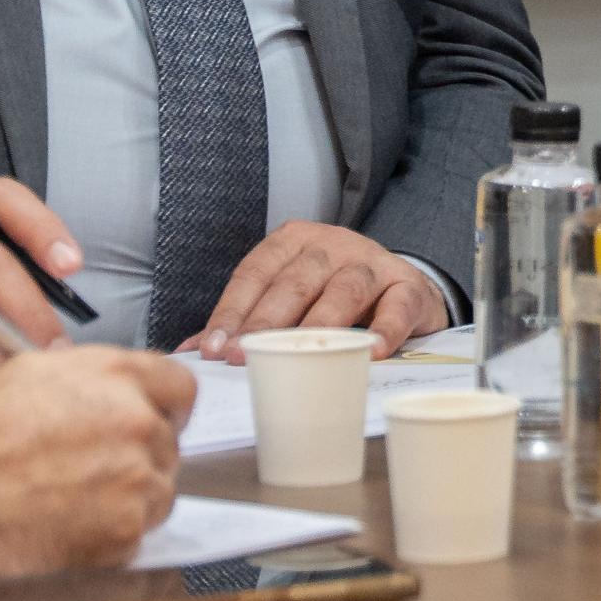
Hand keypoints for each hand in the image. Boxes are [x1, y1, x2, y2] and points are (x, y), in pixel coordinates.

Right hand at [0, 345, 188, 577]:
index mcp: (117, 375)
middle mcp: (138, 422)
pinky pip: (136, 533)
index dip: (164, 408)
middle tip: (89, 468)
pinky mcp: (126, 530)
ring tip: (72, 499)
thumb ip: (86, 378)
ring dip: (129, 498)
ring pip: (159, 491)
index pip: (181, 388)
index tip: (152, 421)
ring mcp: (137, 479)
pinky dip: (109, 535)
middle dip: (137, 455)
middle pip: (167, 443)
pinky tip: (67, 524)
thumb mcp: (29, 372)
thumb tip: (105, 387)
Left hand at [178, 221, 447, 358]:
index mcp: (293, 242)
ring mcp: (372, 262)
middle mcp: (332, 244)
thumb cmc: (333, 297)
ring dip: (320, 325)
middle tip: (244, 358)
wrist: (404, 289)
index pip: (254, 274)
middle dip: (265, 322)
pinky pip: (397, 306)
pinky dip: (384, 329)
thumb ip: (245, 320)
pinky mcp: (408, 285)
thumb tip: (192, 352)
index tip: (214, 349)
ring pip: (344, 289)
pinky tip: (372, 352)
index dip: (232, 311)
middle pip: (294, 280)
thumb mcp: (290, 300)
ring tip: (301, 356)